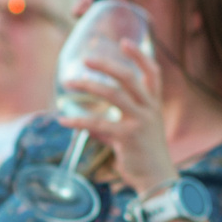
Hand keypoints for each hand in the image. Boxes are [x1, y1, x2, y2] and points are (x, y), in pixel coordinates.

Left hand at [59, 37, 174, 199]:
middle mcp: (149, 109)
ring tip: (69, 83)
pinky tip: (63, 119)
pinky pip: (99, 124)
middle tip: (87, 58)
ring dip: (89, 86)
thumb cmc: (145, 156)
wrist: (158, 180)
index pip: (152, 72)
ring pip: (113, 95)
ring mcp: (140, 122)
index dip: (139, 56)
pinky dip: (78, 121)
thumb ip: (115, 125)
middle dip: (107, 65)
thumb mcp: (136, 134)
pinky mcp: (128, 138)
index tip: (124, 41)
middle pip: (129, 77)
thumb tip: (89, 125)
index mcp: (154, 105)